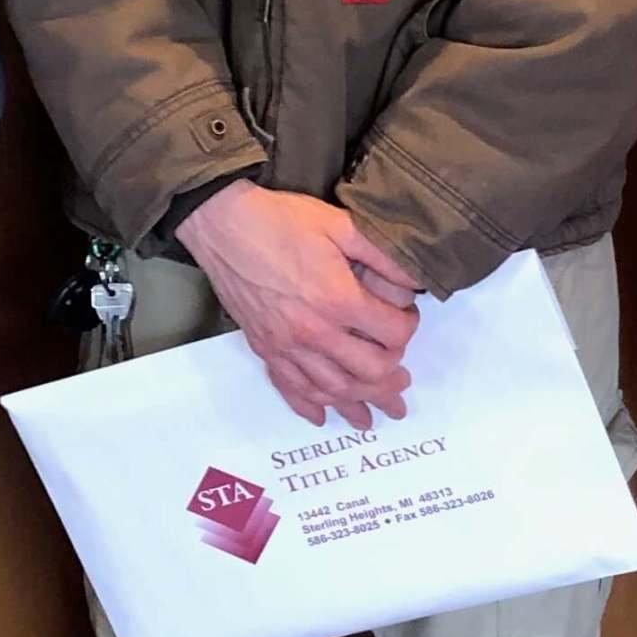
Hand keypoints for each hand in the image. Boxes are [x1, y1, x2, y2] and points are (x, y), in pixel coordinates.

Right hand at [178, 183, 419, 429]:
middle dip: (392, 377)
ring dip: (359, 404)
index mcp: (339, 300)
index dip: (408, 327)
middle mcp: (315, 332)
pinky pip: (291, 388)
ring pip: (333, 390)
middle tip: (402, 377)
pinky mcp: (265, 348)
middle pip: (368, 373)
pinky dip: (309, 406)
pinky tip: (323, 416)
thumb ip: (382, 256)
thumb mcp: (341, 224)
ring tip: (375, 414)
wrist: (223, 224)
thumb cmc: (281, 220)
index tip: (406, 317)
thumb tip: (413, 283)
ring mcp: (287, 345)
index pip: (392, 335)